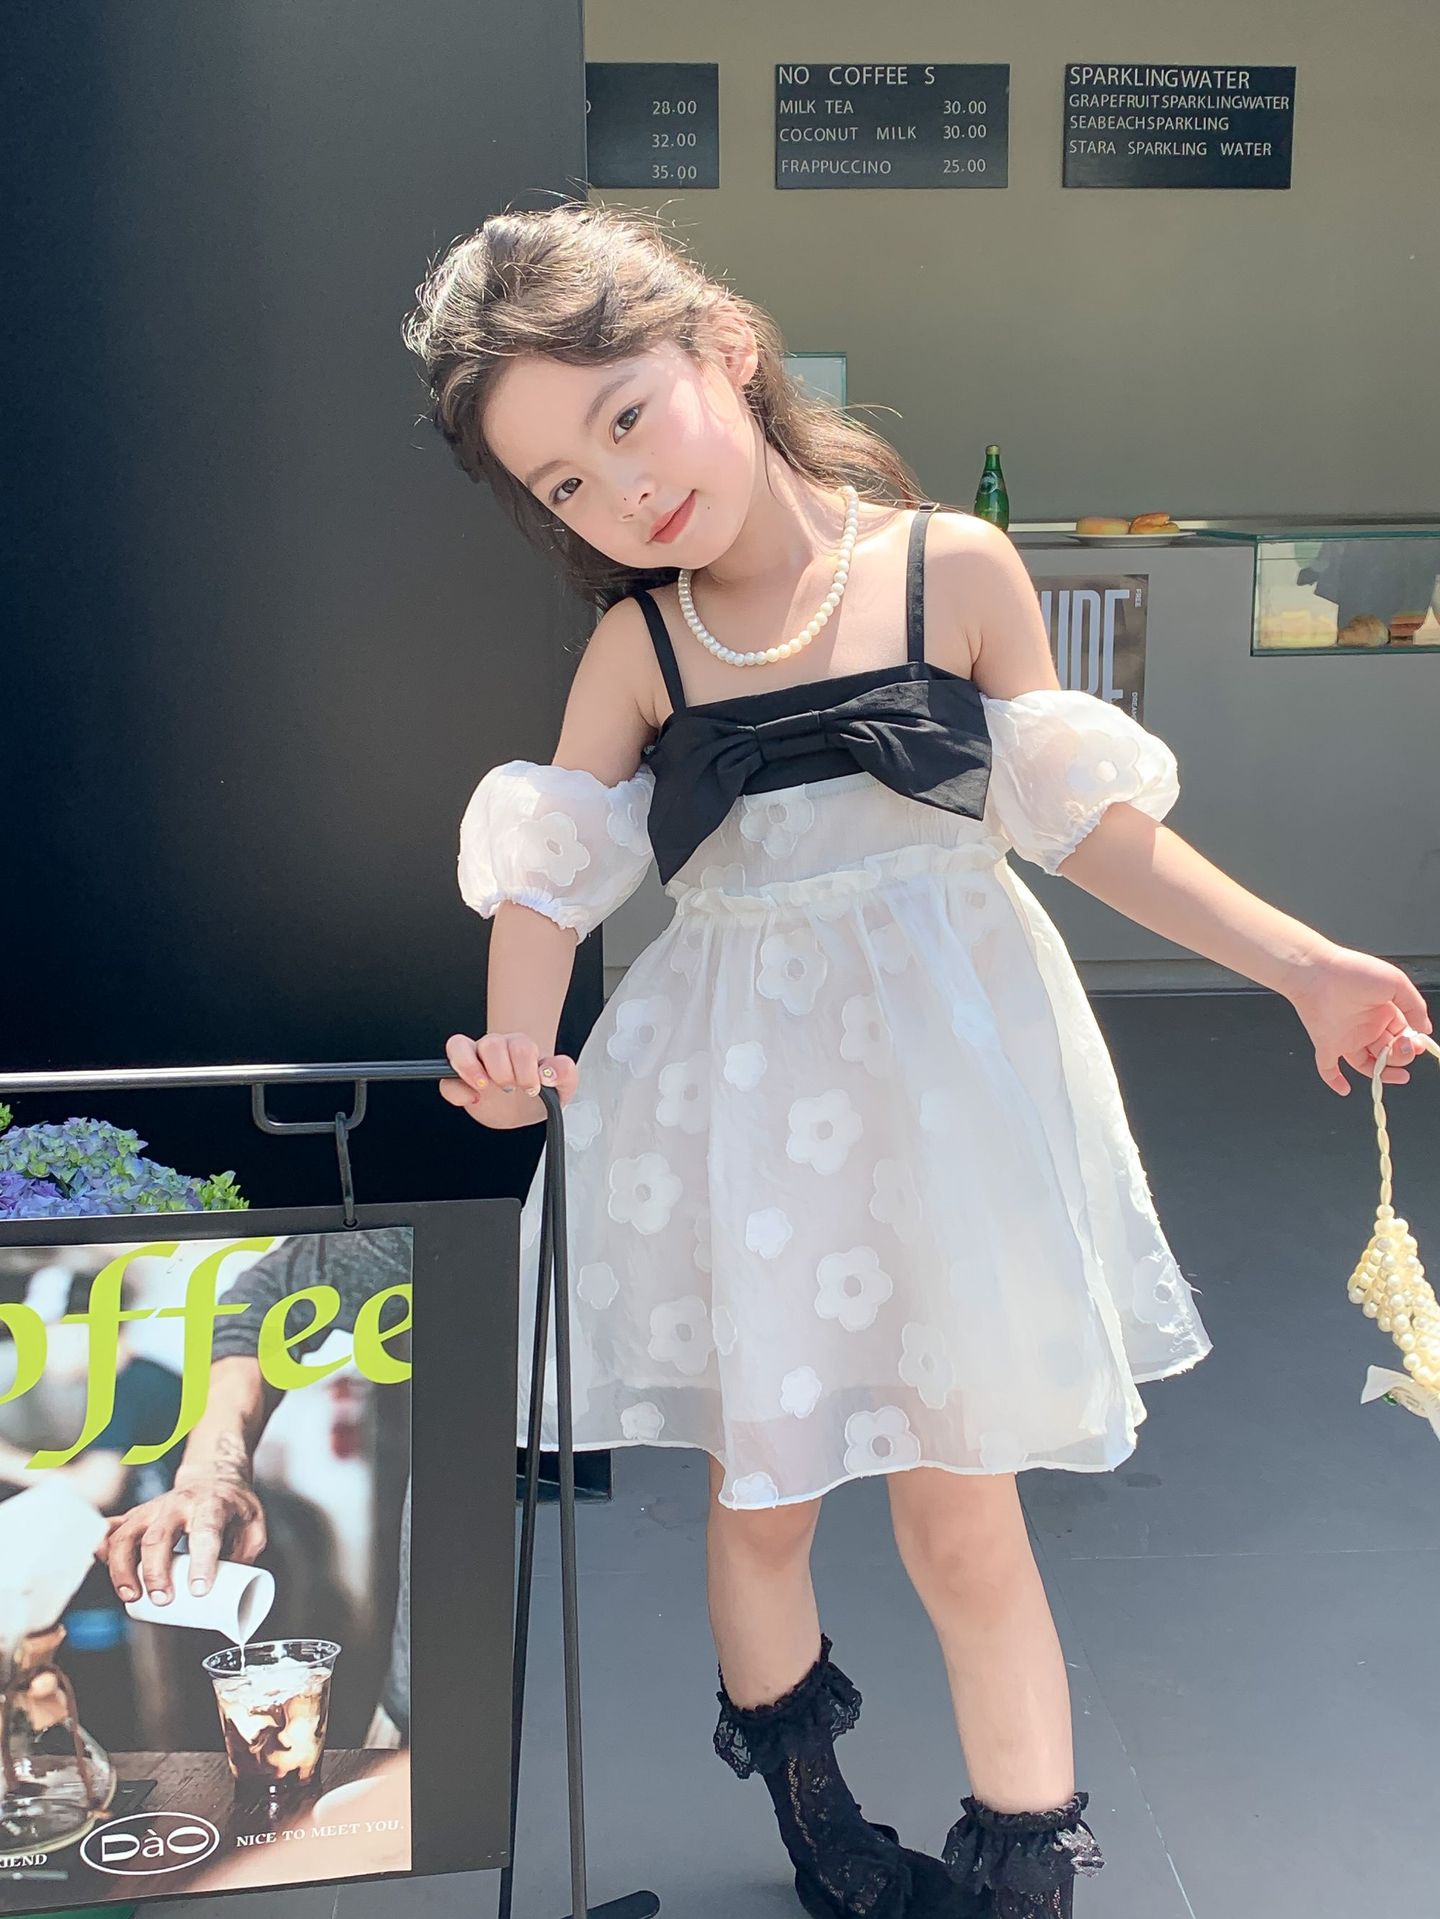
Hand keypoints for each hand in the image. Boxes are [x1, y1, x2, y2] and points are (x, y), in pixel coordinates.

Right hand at [99, 1479, 266, 1602]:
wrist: (212, 1475)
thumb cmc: (233, 1506)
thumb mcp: (255, 1525)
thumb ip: (246, 1557)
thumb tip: (231, 1593)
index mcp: (211, 1504)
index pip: (205, 1532)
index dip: (201, 1562)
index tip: (198, 1591)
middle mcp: (177, 1504)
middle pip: (158, 1536)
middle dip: (155, 1572)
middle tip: (162, 1600)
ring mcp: (152, 1509)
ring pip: (126, 1534)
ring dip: (123, 1568)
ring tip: (131, 1596)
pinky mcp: (136, 1515)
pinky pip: (111, 1528)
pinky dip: (101, 1547)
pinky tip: (102, 1564)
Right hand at [441, 1030, 579, 1128]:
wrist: (526, 1109)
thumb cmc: (540, 1092)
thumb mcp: (562, 1087)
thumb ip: (565, 1073)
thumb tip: (551, 1072)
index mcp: (519, 1048)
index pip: (518, 1044)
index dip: (525, 1067)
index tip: (532, 1087)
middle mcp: (494, 1050)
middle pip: (490, 1043)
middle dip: (503, 1071)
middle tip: (511, 1088)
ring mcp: (473, 1063)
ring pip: (459, 1045)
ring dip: (472, 1069)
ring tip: (485, 1087)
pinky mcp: (458, 1084)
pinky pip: (446, 1080)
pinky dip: (457, 1091)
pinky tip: (473, 1100)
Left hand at [1285, 942, 1432, 1095]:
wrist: (1317, 972)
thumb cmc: (1354, 972)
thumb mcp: (1395, 983)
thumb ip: (1414, 1006)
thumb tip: (1425, 1029)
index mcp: (1384, 1012)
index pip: (1403, 1035)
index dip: (1412, 1044)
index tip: (1418, 1045)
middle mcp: (1366, 1026)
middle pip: (1388, 1052)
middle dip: (1402, 1056)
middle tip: (1406, 1050)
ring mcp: (1346, 1037)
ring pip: (1367, 1064)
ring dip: (1383, 1074)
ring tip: (1399, 1076)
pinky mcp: (1327, 1044)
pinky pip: (1328, 1068)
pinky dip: (1334, 1080)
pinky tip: (1344, 1089)